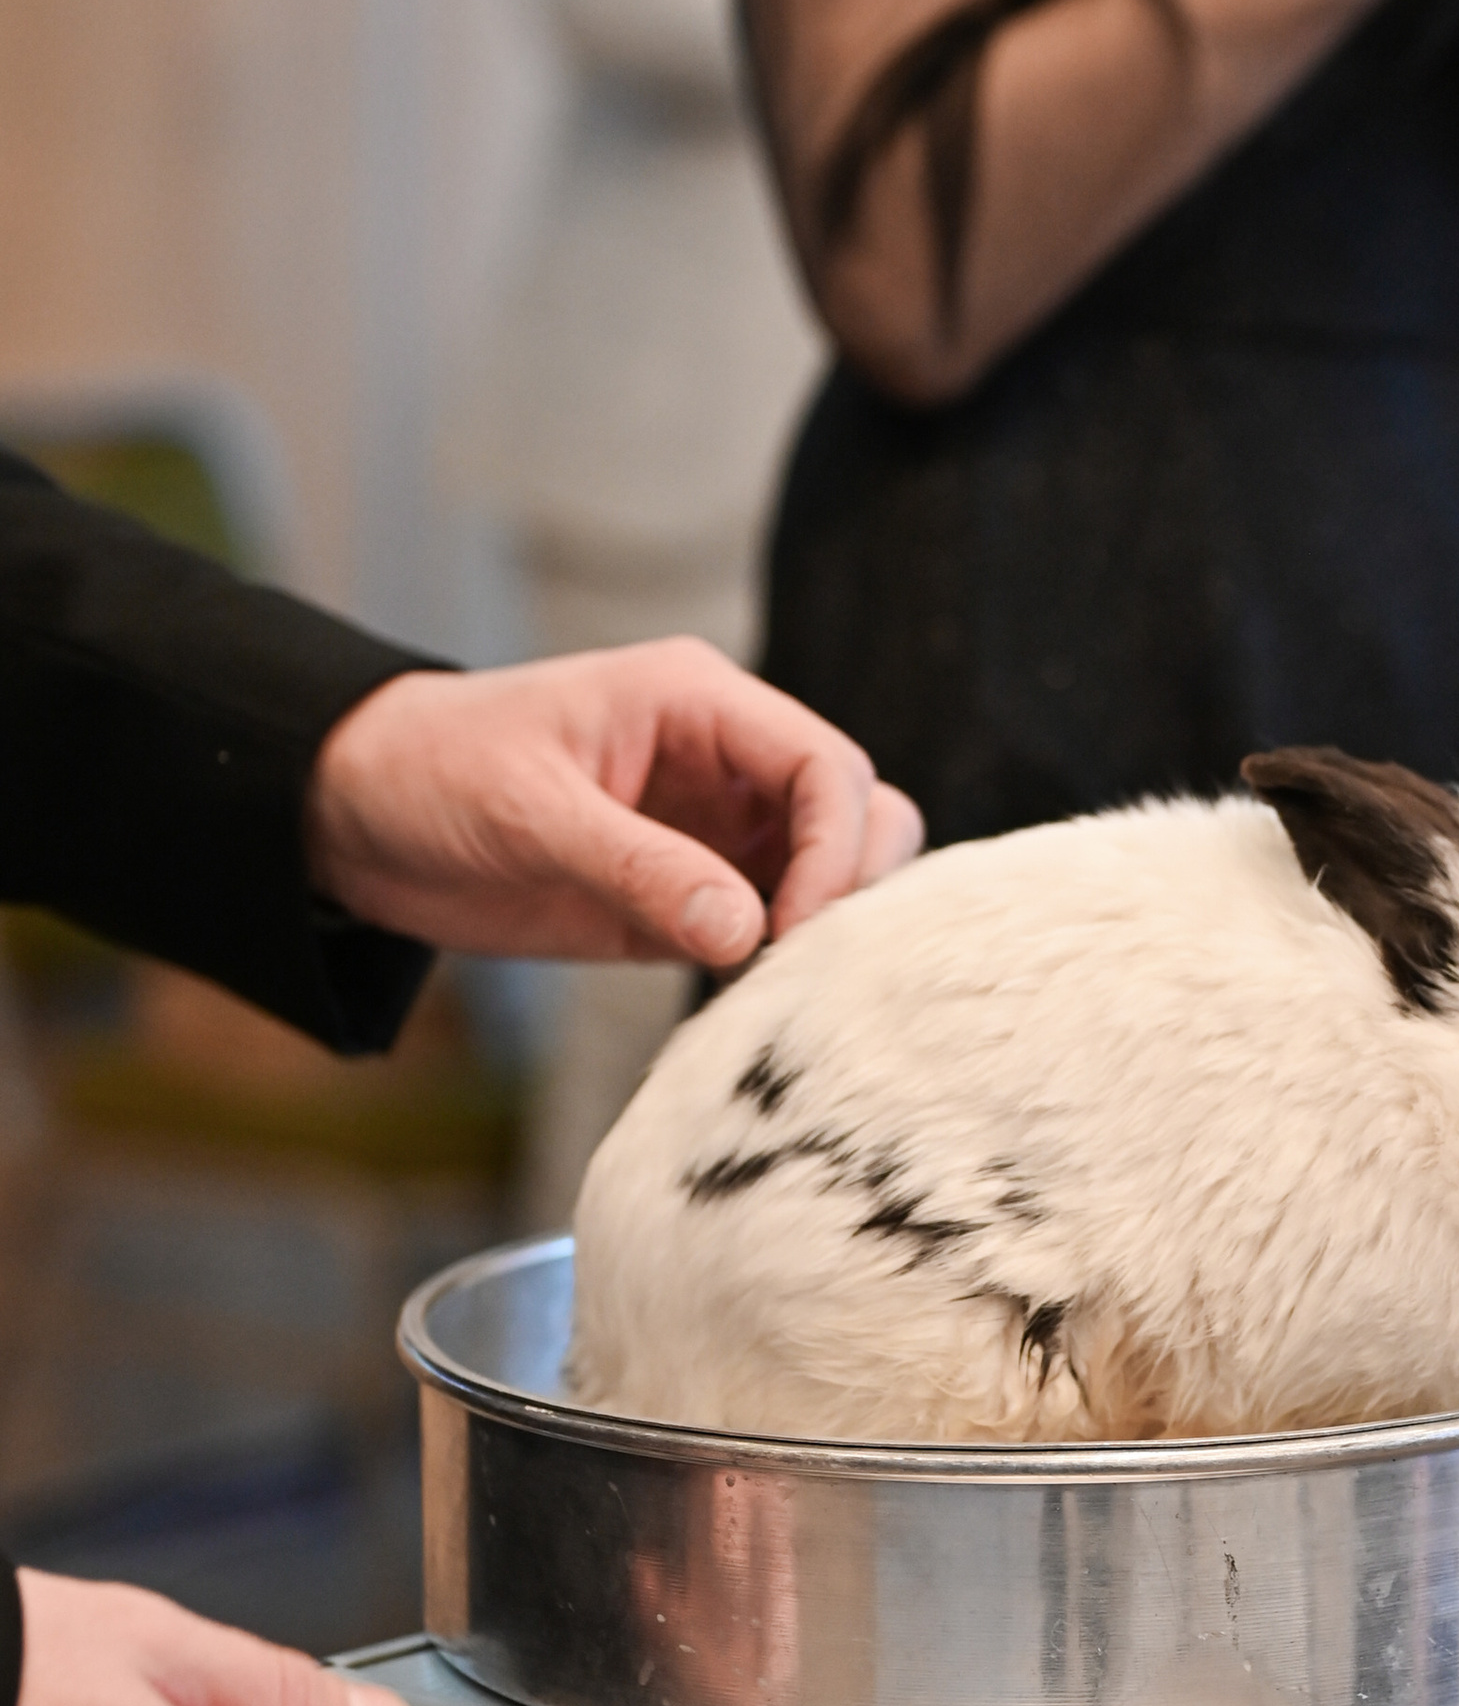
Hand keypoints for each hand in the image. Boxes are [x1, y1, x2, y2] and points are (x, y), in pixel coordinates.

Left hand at [305, 639, 925, 971]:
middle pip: (860, 813)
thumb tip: (746, 931)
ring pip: (829, 874)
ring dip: (823, 930)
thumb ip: (640, 867)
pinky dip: (777, 966)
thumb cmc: (431, 771)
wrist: (353, 814)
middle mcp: (726, 762)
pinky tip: (746, 1001)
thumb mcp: (529, 812)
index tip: (794, 926)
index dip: (836, 846)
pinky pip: (769, 930)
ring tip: (775, 986)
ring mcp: (714, 831)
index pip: (826, 765)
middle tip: (797, 959)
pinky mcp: (687, 896)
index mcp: (699, 704)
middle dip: (851, 885)